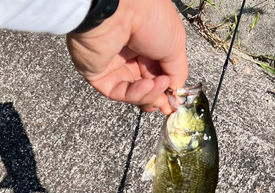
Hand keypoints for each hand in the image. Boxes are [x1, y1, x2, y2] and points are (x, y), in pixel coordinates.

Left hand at [66, 0, 187, 113]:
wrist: (120, 7)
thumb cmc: (150, 16)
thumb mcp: (175, 45)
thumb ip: (177, 72)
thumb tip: (175, 90)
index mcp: (146, 43)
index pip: (156, 73)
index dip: (166, 89)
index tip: (175, 102)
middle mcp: (128, 53)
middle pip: (144, 86)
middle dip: (157, 96)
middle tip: (167, 102)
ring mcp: (111, 63)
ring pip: (131, 93)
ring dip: (148, 95)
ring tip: (158, 87)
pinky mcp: (96, 73)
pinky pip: (116, 91)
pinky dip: (134, 94)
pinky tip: (147, 86)